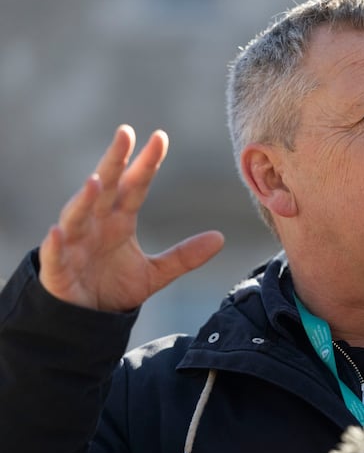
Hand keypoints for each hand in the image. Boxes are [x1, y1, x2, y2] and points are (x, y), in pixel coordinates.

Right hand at [39, 125, 224, 310]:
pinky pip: (54, 253)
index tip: (160, 138)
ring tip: (97, 180)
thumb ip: (184, 255)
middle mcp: (96, 224)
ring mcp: (74, 244)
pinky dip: (55, 242)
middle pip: (107, 187)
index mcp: (119, 220)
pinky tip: (58, 231)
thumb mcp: (155, 273)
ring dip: (85, 198)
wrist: (86, 319)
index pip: (135, 185)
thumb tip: (221, 238)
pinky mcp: (57, 269)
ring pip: (78, 215)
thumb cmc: (113, 287)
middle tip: (125, 133)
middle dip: (114, 161)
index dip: (146, 163)